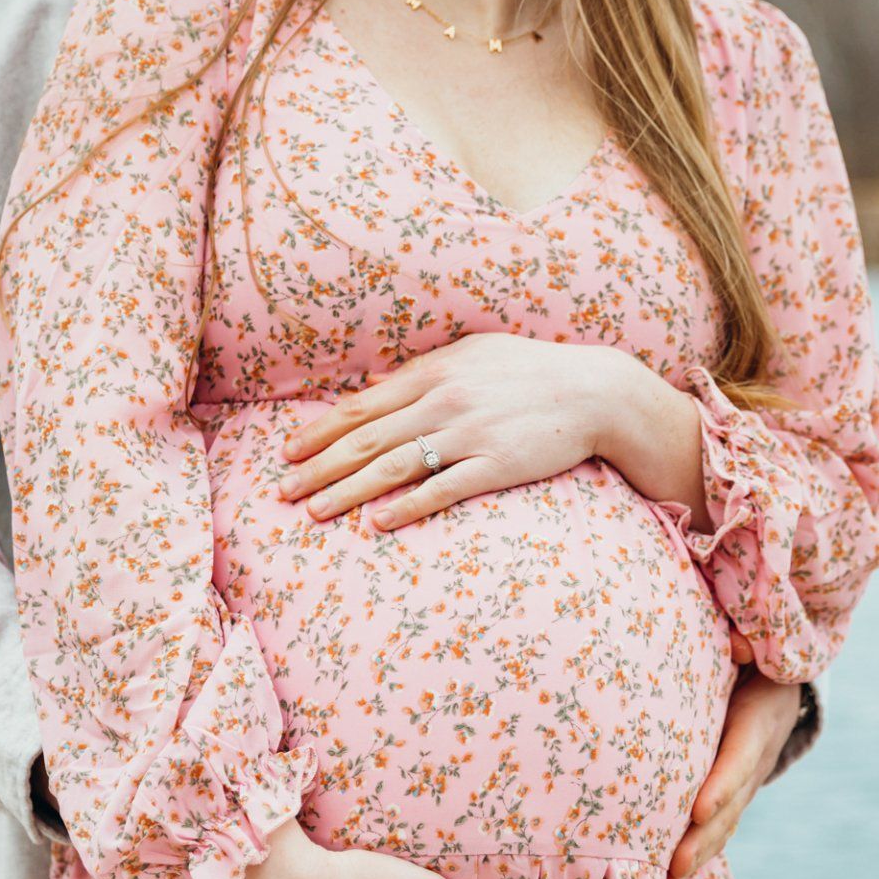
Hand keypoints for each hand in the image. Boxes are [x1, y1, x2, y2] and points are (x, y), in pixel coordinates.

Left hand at [276, 333, 643, 529]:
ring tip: (314, 512)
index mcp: (433, 373)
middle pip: (366, 439)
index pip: (362, 407)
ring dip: (348, 491)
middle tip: (283, 492)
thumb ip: (421, 372)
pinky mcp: (495, 465)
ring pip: (394, 466)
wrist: (595, 391)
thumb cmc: (530, 371)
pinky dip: (406, 506)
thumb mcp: (472, 355)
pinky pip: (442, 489)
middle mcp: (443, 401)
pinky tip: (377, 523)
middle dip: (318, 467)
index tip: (288, 454)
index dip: (320, 432)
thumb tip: (372, 389)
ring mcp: (469, 434)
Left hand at [666, 648, 801, 878]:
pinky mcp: (733, 792)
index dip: (723, 784)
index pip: (741, 756)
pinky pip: (718, 826)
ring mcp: (747, 779)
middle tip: (673, 865)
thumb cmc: (754, 654)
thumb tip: (739, 647)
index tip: (699, 811)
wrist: (779, 676)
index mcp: (760, 719)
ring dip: (697, 855)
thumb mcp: (756, 644)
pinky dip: (697, 852)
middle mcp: (757, 757)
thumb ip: (746, 641)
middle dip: (703, 838)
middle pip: (731, 803)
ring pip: (724, 823)